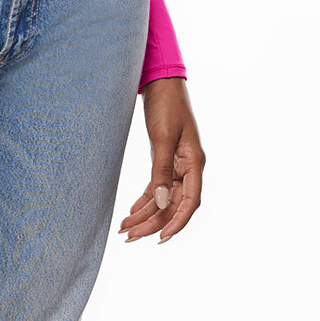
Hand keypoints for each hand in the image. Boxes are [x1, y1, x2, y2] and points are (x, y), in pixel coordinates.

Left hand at [118, 76, 203, 243]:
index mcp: (194, 162)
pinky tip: (131, 213)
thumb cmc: (166, 105)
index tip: (160, 238)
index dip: (177, 222)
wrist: (161, 83)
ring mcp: (177, 165)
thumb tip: (160, 202)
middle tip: (129, 237)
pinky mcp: (165, 161)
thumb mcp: (163, 137)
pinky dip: (144, 201)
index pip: (190, 201)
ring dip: (145, 215)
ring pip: (163, 199)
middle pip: (173, 204)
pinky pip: (156, 188)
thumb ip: (161, 170)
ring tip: (125, 230)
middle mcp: (188, 167)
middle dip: (152, 222)